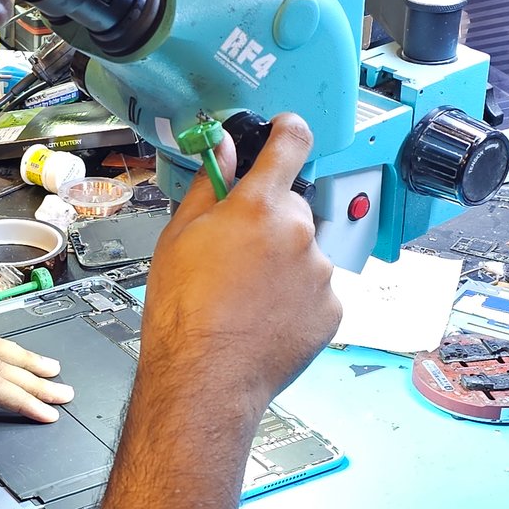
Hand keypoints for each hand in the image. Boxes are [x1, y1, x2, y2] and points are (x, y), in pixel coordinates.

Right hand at [141, 112, 341, 416]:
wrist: (205, 378)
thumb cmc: (183, 314)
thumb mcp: (177, 237)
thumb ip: (207, 185)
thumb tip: (221, 150)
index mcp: (258, 206)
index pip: (290, 144)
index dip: (287, 130)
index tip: (285, 130)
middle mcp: (298, 232)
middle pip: (290, 208)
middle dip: (268, 222)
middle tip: (236, 253)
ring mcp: (319, 273)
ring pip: (303, 253)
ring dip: (282, 264)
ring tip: (245, 296)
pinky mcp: (331, 309)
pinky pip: (315, 291)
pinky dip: (295, 299)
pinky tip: (263, 316)